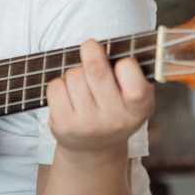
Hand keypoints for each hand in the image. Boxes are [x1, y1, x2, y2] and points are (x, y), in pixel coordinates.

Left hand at [45, 39, 154, 154]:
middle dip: (91, 51)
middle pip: (95, 69)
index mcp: (139, 108)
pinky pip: (55, 86)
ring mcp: (87, 124)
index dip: (125, 62)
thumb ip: (132, 74)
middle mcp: (114, 119)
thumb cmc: (115, 111)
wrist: (93, 149)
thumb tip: (115, 45)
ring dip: (75, 72)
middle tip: (91, 47)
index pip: (130, 73)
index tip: (123, 63)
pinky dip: (59, 85)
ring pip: (74, 75)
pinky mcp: (64, 126)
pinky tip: (69, 96)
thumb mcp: (134, 97)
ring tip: (83, 85)